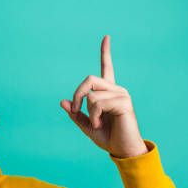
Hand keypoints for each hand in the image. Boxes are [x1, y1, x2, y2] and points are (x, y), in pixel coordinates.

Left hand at [60, 36, 147, 157]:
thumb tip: (63, 101)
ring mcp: (121, 94)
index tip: (106, 37)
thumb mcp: (87, 125)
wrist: (122, 150)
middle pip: (89, 79)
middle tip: (74, 110)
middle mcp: (116, 89)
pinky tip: (102, 123)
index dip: (105, 53)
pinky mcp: (124, 102)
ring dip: (89, 112)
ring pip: (91, 95)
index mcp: (108, 93)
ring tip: (98, 122)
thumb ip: (75, 114)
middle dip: (76, 95)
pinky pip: (97, 103)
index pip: (107, 68)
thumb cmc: (108, 137)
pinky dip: (94, 116)